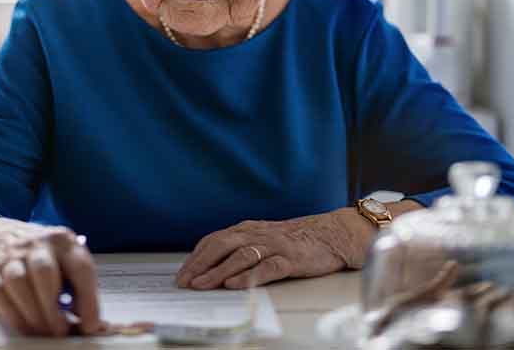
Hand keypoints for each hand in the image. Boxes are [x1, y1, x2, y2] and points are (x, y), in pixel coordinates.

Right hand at [0, 215, 103, 336]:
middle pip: (44, 271)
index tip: (90, 326)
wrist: (0, 237)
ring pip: (18, 282)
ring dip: (33, 313)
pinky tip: (26, 327)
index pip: (81, 268)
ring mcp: (11, 255)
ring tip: (44, 331)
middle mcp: (37, 244)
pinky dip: (14, 315)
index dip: (88, 300)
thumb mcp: (66, 262)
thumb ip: (79, 291)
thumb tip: (94, 326)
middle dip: (52, 307)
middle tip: (61, 331)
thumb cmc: (41, 256)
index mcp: (63, 241)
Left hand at [174, 210, 375, 289]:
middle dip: (200, 264)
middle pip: (222, 245)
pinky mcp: (291, 259)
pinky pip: (268, 267)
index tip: (182, 274)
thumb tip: (211, 265)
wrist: (332, 233)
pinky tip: (235, 284)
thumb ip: (240, 247)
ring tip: (202, 284)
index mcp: (247, 229)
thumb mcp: (263, 238)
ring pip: (241, 256)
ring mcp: (274, 245)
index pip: (214, 240)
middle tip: (185, 282)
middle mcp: (257, 234)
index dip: (196, 257)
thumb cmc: (295, 239)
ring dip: (218, 271)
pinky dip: (250, 276)